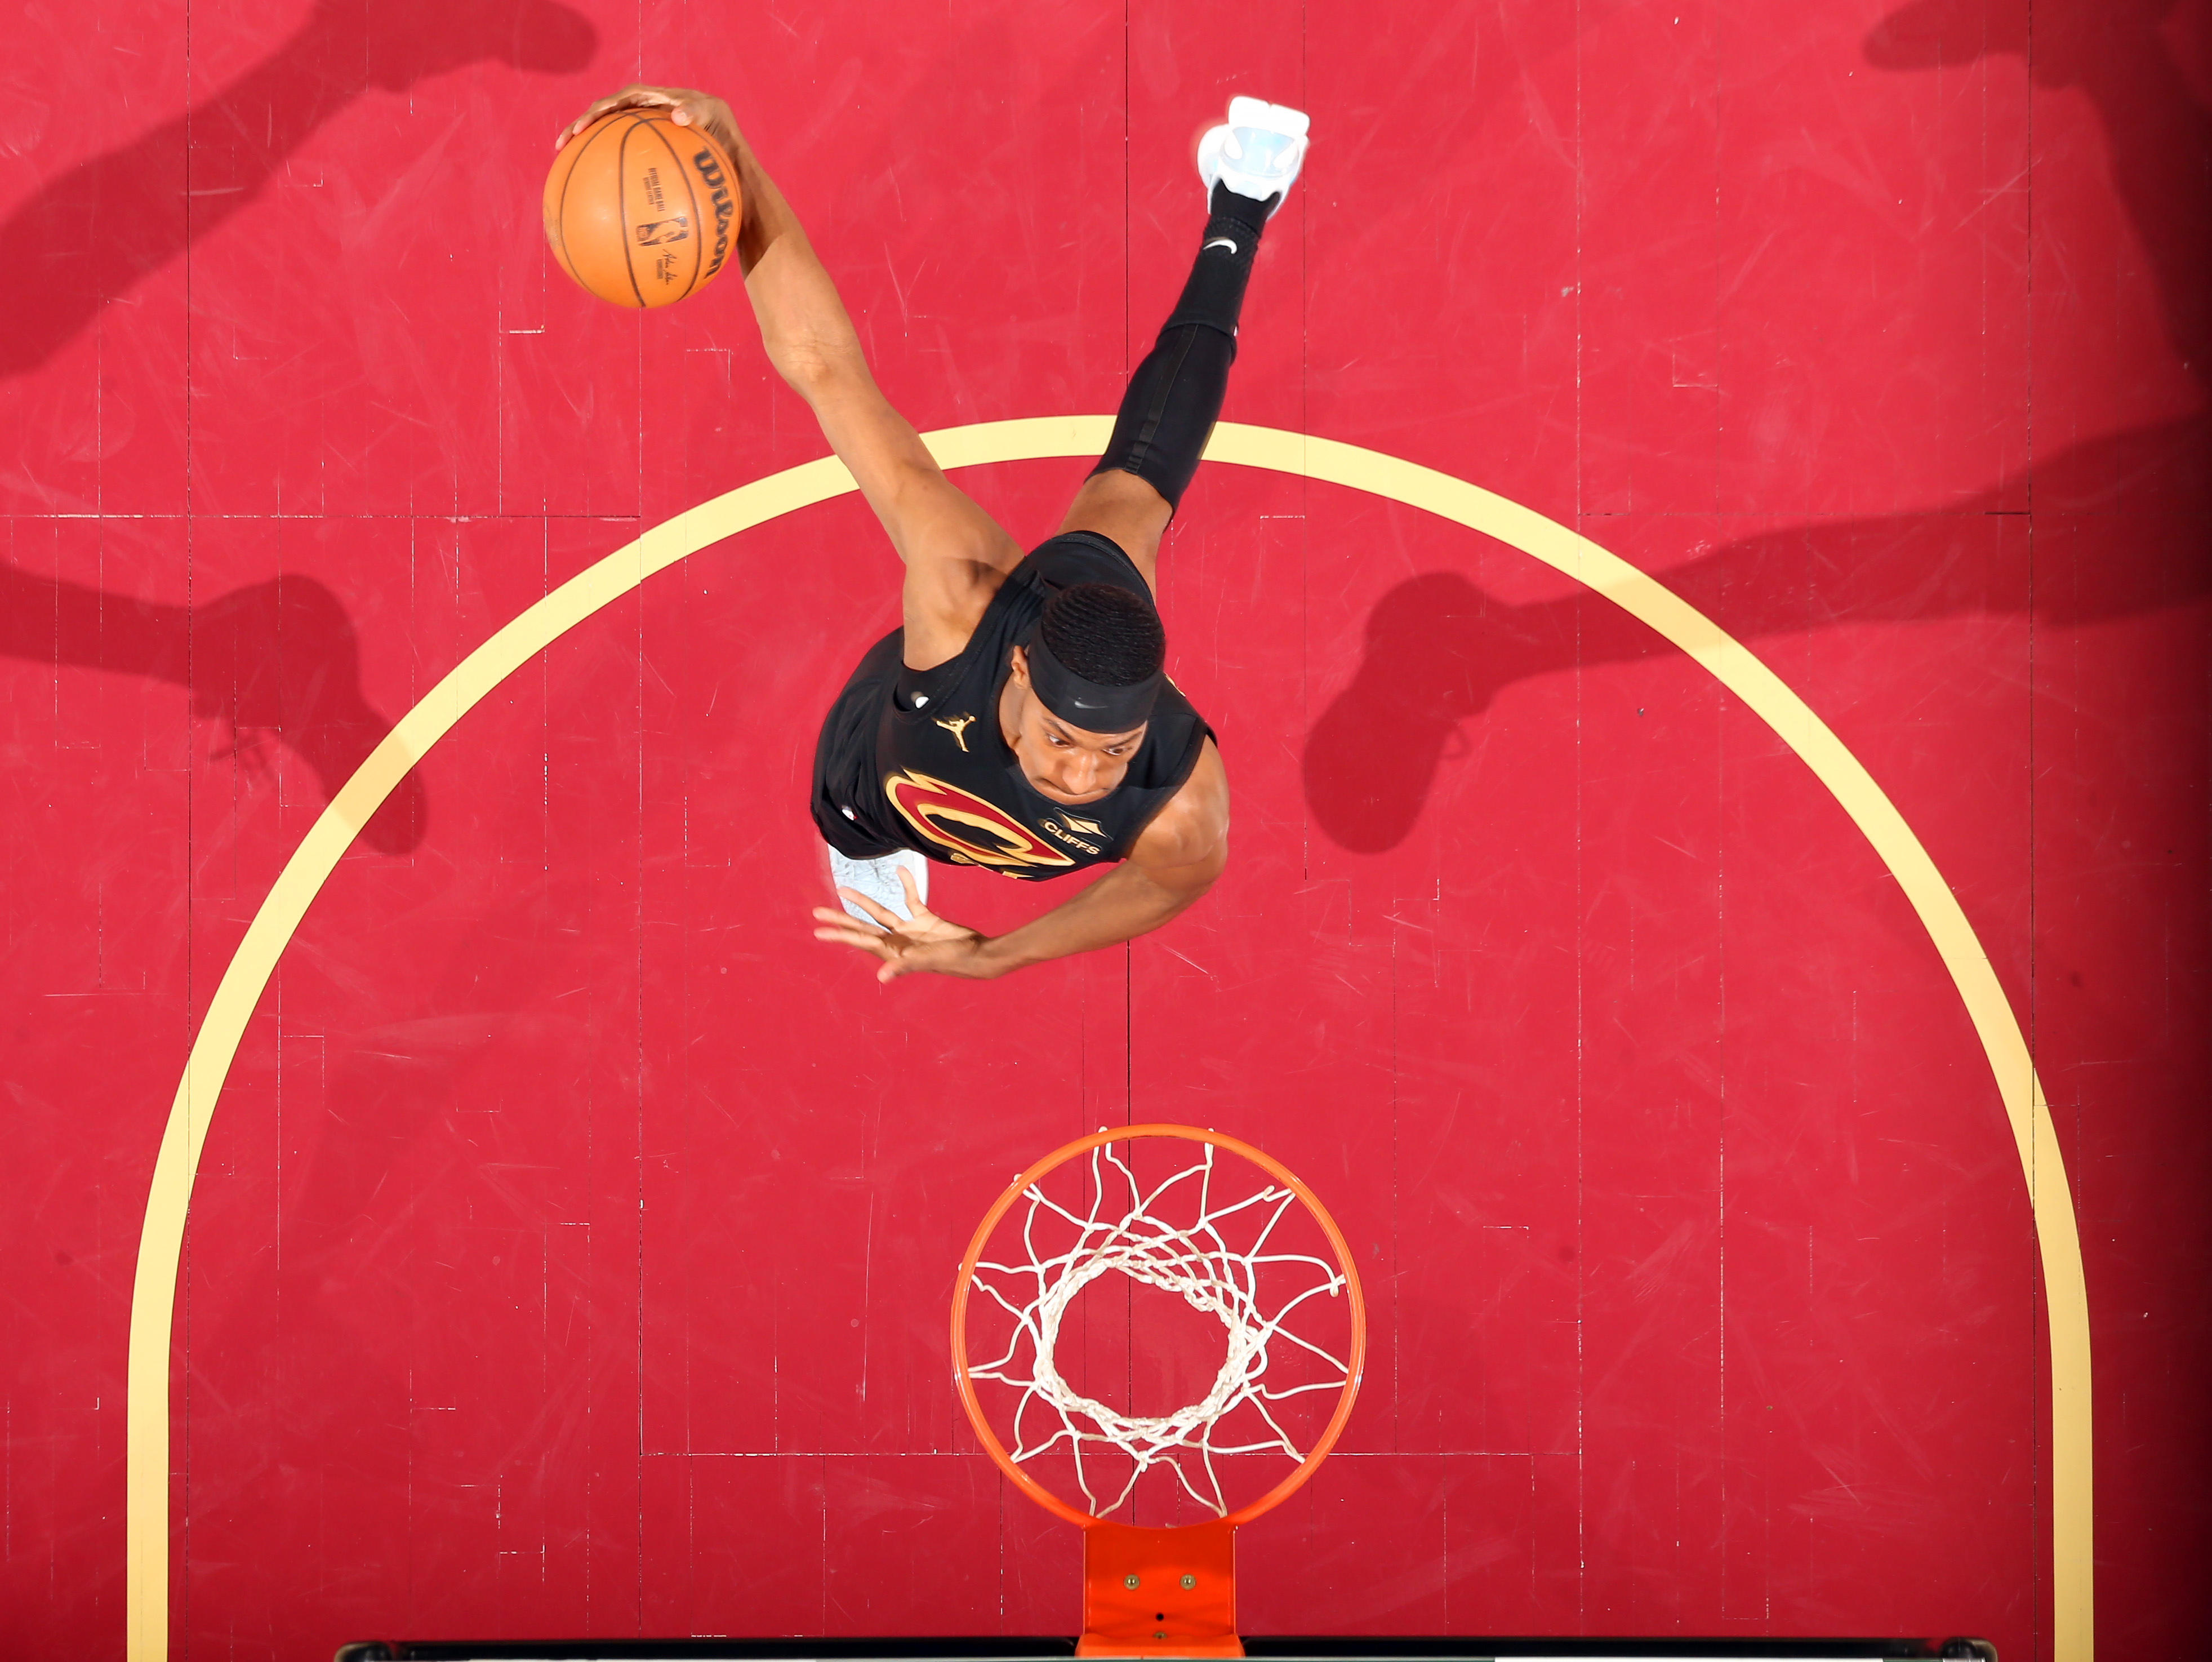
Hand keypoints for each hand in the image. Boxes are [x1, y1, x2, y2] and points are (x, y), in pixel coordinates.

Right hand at [554, 84, 745, 164]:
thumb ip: (696, 112)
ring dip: (586, 148)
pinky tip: (597, 192)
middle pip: (604, 117)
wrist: (729, 151)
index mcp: (652, 99)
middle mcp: (641, 113)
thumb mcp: (713, 117)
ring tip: (565, 163)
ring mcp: (642, 133)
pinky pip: (622, 158)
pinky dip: (608, 171)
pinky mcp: (645, 151)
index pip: (618, 100)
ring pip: (607, 137)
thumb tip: (677, 115)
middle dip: (581, 127)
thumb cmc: (721, 131)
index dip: (600, 111)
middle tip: (563, 143)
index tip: (585, 125)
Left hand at [811, 869, 1000, 982]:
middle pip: (862, 927)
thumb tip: (882, 976)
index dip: (839, 934)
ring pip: (881, 913)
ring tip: (843, 888)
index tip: (818, 931)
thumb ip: (904, 966)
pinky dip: (907, 886)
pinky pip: (911, 900)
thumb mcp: (927, 960)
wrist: (979, 954)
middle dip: (841, 918)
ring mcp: (910, 931)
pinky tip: (901, 870)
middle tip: (816, 912)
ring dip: (863, 901)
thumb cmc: (954, 961)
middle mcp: (897, 941)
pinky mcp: (925, 920)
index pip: (860, 939)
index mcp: (893, 951)